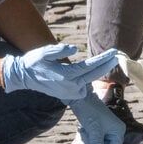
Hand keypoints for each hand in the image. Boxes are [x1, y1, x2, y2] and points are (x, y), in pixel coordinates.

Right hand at [2, 44, 118, 100]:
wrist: (24, 77)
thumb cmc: (34, 62)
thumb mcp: (44, 52)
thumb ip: (59, 50)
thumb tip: (75, 48)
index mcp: (66, 75)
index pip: (90, 66)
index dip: (103, 59)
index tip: (114, 52)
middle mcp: (70, 86)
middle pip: (94, 74)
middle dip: (106, 64)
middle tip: (117, 55)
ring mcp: (70, 92)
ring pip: (89, 81)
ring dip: (98, 71)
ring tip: (108, 60)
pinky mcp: (68, 94)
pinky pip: (83, 86)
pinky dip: (88, 78)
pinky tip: (91, 71)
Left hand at [67, 92, 125, 143]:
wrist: (80, 98)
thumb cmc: (90, 111)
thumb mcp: (94, 131)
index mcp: (118, 131)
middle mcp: (114, 130)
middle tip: (85, 141)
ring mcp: (106, 129)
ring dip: (88, 140)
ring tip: (83, 132)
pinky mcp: (98, 127)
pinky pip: (93, 138)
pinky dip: (87, 136)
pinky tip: (83, 129)